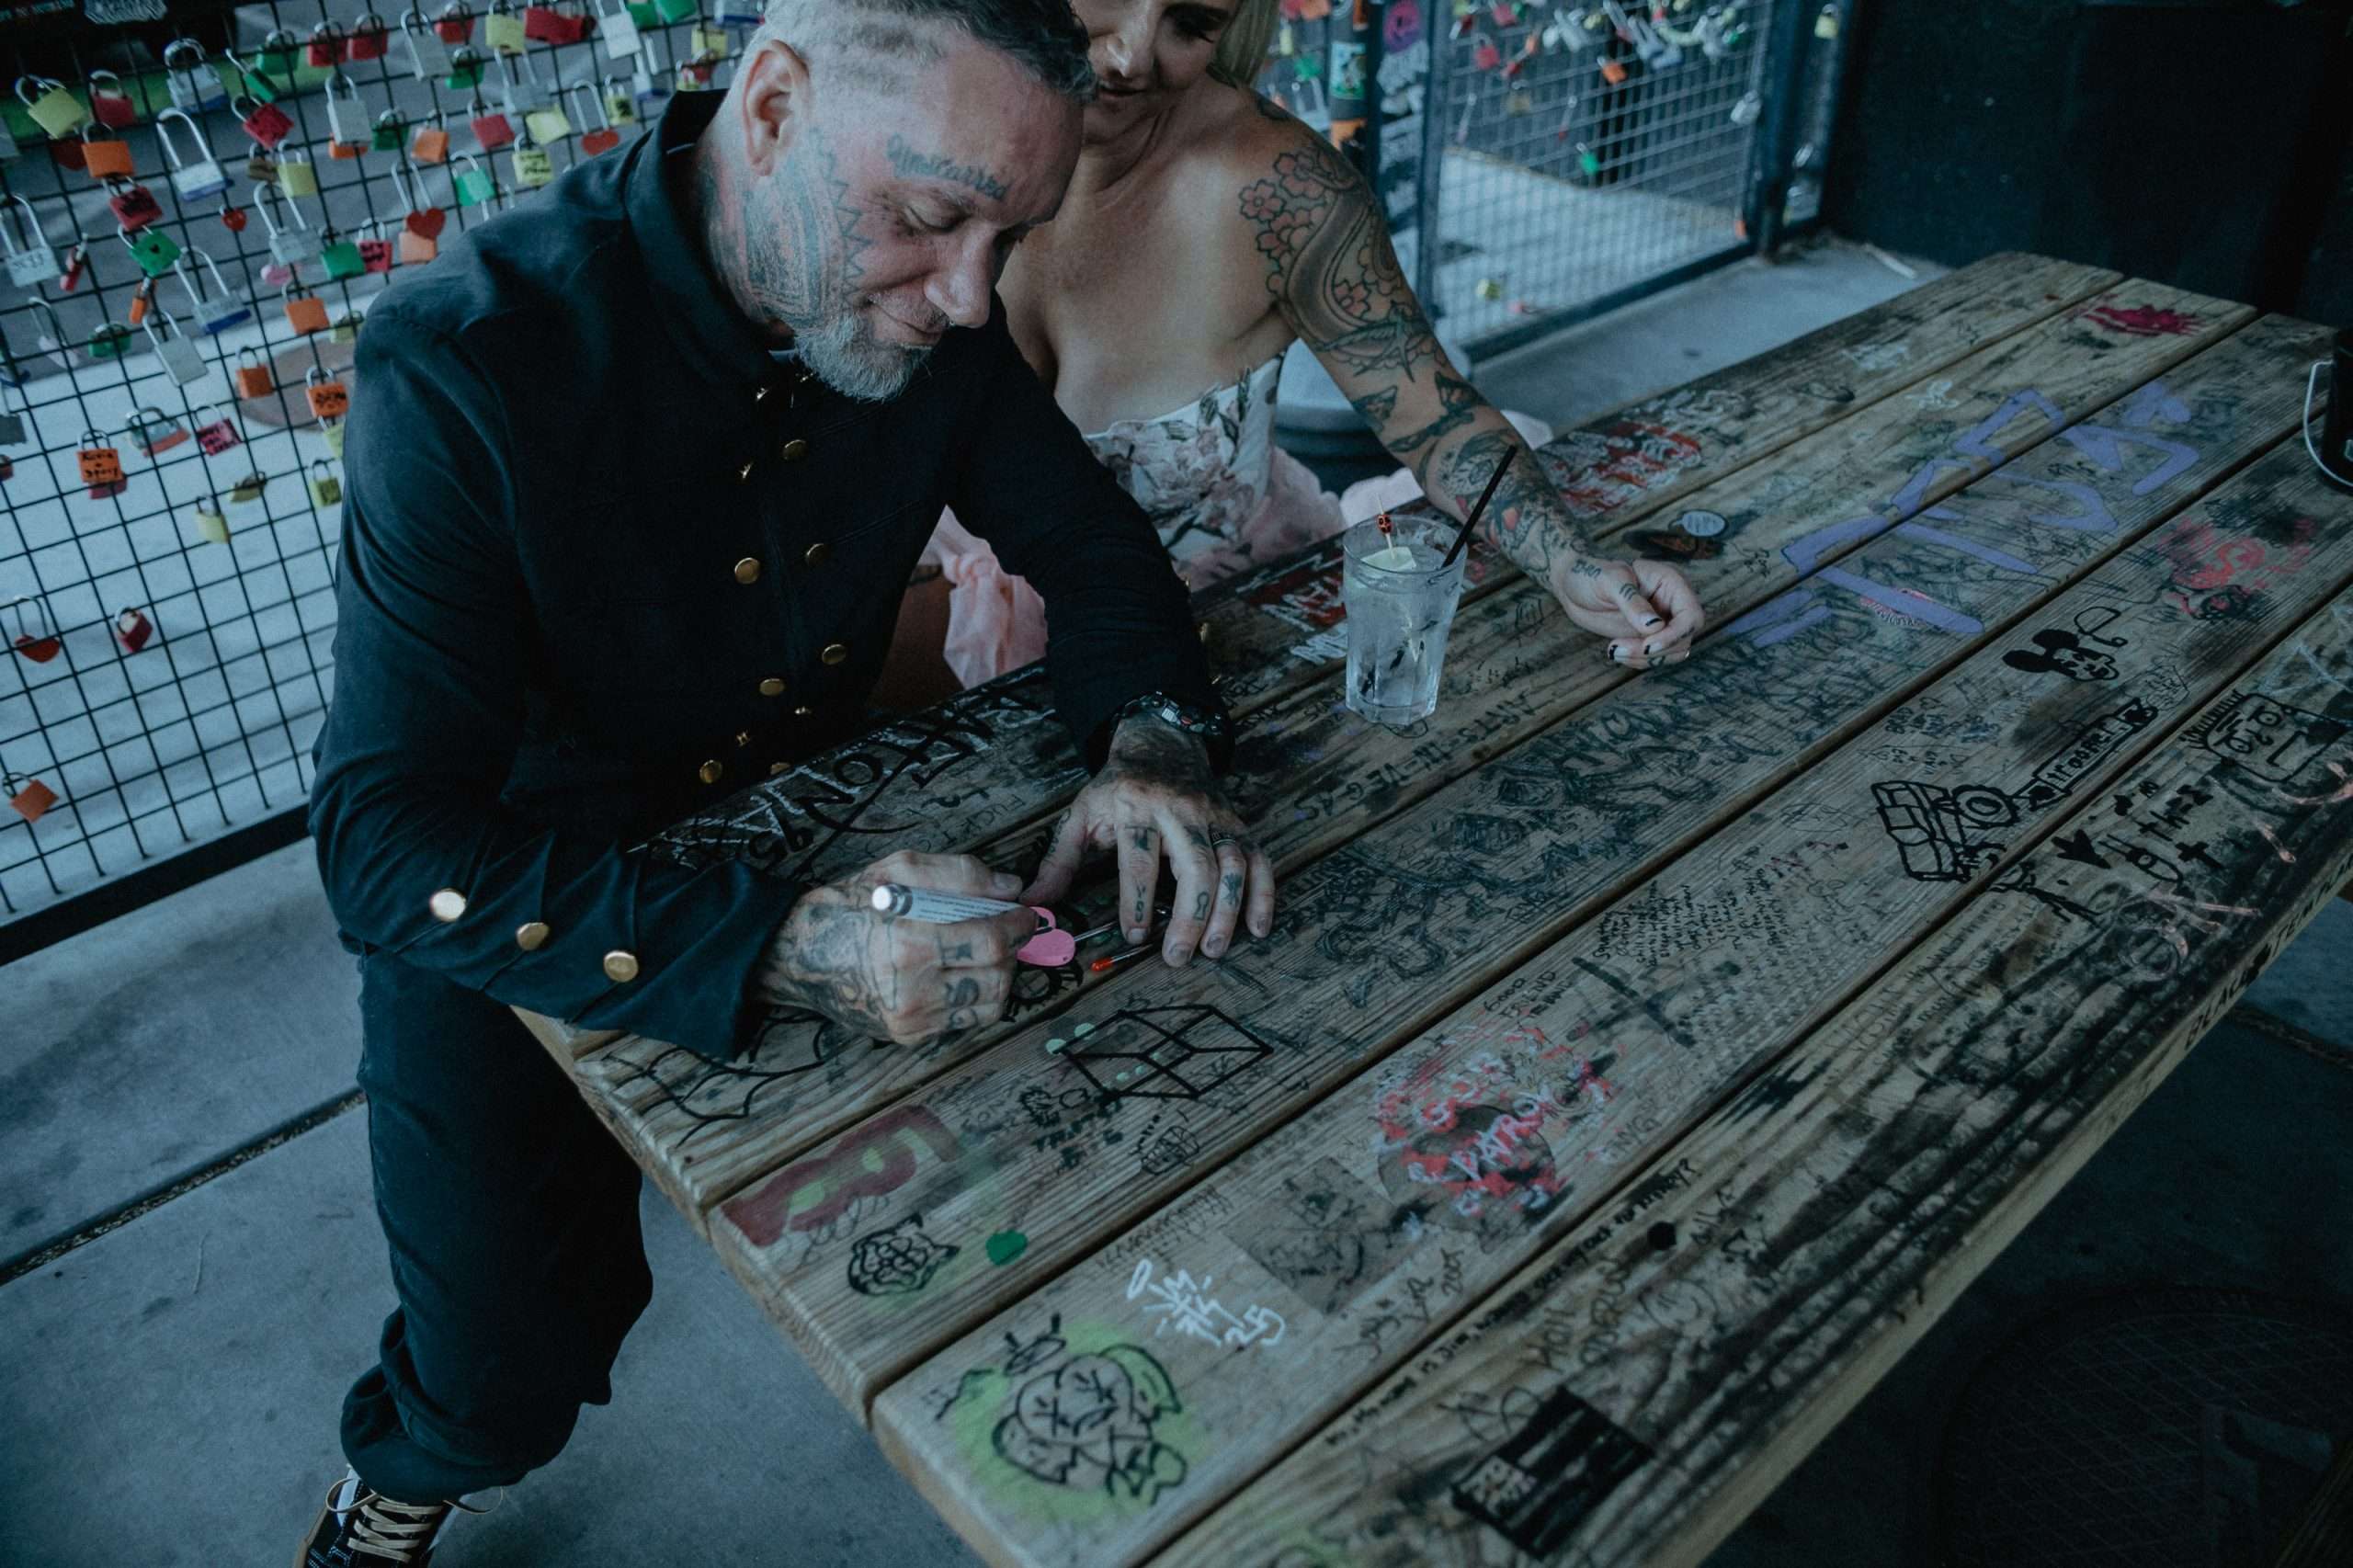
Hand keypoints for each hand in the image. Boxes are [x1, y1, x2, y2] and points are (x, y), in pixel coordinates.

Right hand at [753, 850, 1036, 1044]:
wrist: (803, 955)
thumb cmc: (851, 907)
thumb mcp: (898, 870)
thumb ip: (957, 874)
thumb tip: (1010, 888)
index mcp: (907, 944)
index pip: (988, 943)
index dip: (1017, 926)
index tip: (1024, 914)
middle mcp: (911, 991)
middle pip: (996, 979)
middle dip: (1013, 952)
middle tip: (1010, 931)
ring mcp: (910, 1020)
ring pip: (989, 1006)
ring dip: (1002, 976)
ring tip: (988, 952)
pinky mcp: (908, 1036)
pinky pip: (966, 1021)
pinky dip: (978, 996)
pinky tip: (963, 973)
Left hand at [1020, 715, 1275, 966]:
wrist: (1161, 746)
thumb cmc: (1116, 789)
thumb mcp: (1081, 815)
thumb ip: (1059, 861)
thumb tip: (1032, 903)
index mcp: (1136, 808)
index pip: (1139, 859)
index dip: (1137, 900)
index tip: (1134, 935)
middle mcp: (1180, 813)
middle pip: (1195, 867)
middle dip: (1190, 917)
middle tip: (1179, 957)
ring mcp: (1215, 819)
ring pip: (1231, 866)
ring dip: (1227, 912)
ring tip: (1214, 949)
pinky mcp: (1238, 826)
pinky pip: (1259, 860)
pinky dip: (1264, 894)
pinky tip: (1258, 927)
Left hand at [1549, 553, 1705, 670]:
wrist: (1573, 586)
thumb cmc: (1591, 575)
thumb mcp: (1609, 582)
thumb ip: (1632, 602)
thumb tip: (1654, 626)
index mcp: (1670, 582)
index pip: (1691, 615)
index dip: (1675, 635)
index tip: (1647, 646)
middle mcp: (1672, 602)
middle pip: (1684, 638)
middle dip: (1655, 651)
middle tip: (1618, 648)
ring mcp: (1662, 621)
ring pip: (1673, 652)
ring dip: (1644, 659)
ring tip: (1613, 649)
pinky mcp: (1649, 637)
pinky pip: (1656, 658)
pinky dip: (1637, 661)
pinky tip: (1614, 651)